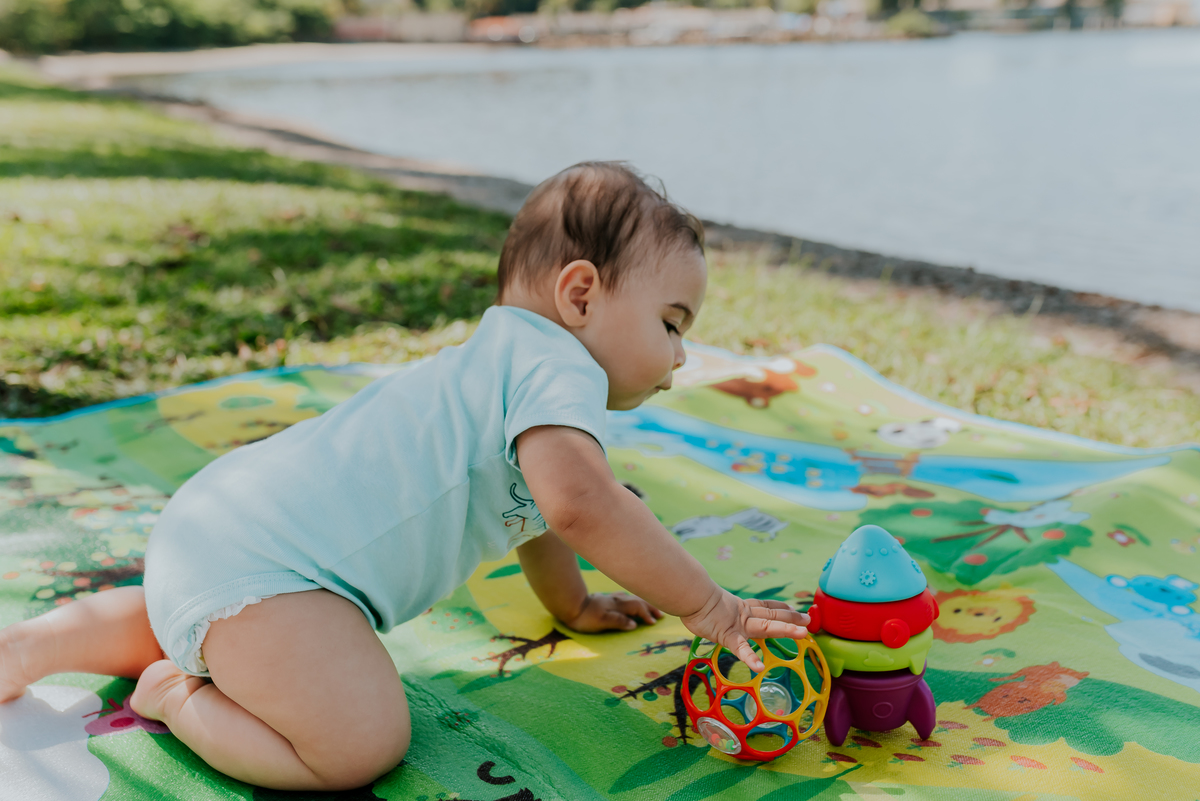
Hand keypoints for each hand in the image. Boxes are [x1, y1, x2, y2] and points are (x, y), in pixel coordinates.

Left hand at [563, 593, 663, 632]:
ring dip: (643, 602)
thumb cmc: (585, 617)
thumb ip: (618, 622)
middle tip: (661, 615)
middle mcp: (617, 599)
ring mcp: (611, 598)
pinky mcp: (606, 598)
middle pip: (638, 600)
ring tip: (650, 608)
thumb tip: (634, 624)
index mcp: (618, 605)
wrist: (570, 605)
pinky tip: (630, 600)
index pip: (638, 607)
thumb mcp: (601, 622)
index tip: (654, 623)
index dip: (647, 614)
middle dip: (650, 607)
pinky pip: (625, 597)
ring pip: (632, 598)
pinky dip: (632, 599)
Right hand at [680, 590, 808, 672]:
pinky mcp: (727, 634)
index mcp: (740, 607)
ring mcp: (738, 625)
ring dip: (785, 629)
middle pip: (772, 614)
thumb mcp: (710, 602)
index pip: (764, 606)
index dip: (780, 607)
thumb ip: (716, 606)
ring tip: (802, 633)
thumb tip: (713, 608)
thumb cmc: (694, 597)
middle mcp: (744, 615)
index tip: (793, 607)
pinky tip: (758, 667)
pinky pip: (740, 648)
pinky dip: (749, 657)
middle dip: (791, 617)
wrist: (689, 594)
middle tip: (808, 619)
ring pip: (766, 626)